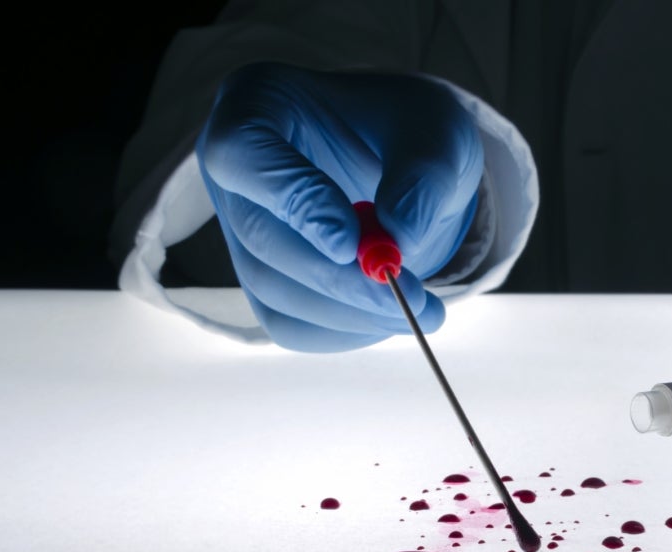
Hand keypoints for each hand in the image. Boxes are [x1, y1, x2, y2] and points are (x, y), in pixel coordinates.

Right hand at [196, 63, 483, 351]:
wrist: (410, 160)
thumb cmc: (414, 130)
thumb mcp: (438, 134)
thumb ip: (423, 181)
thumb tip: (400, 239)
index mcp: (259, 101)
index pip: (243, 151)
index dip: (293, 202)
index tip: (352, 245)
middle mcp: (233, 165)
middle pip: (261, 236)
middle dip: (338, 279)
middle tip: (409, 300)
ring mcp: (238, 225)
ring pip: (274, 288)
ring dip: (349, 313)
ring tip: (419, 309)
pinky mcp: (261, 275)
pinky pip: (287, 322)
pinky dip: (343, 330)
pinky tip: (387, 316)